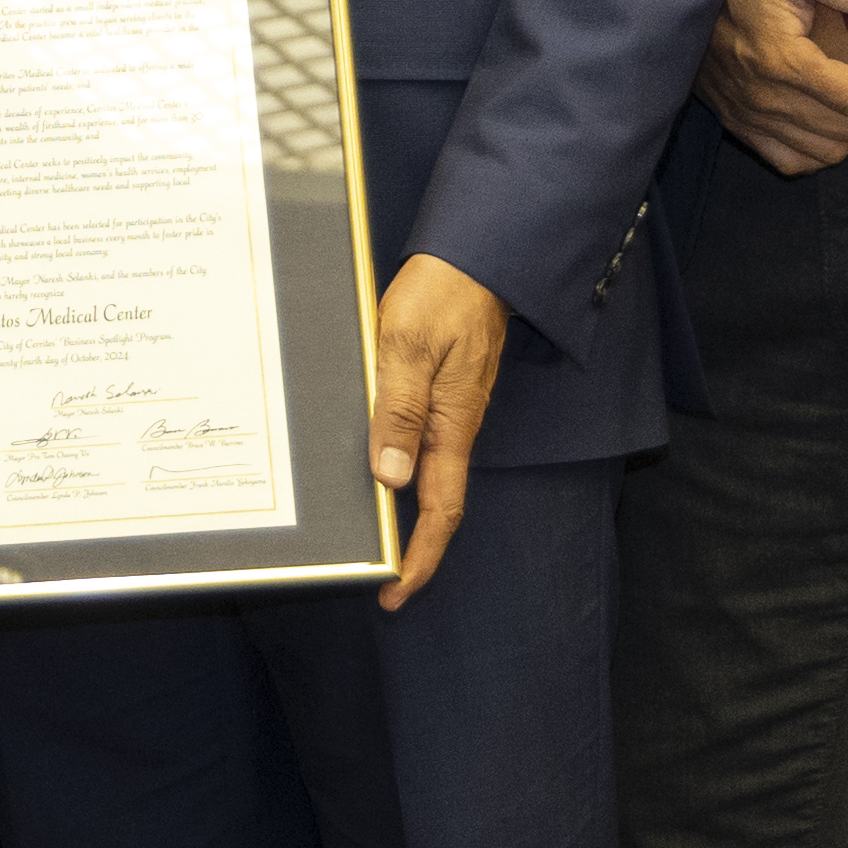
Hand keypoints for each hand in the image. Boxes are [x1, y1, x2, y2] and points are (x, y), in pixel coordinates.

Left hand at [366, 254, 509, 611]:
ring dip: (406, 513)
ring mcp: (451, 410)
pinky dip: (403, 470)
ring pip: (431, 476)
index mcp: (450, 425)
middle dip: (414, 547)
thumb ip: (398, 410)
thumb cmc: (441, 294)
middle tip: (379, 580)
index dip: (422, 556)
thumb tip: (391, 478)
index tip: (397, 591)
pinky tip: (377, 470)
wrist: (475, 257)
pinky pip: (424, 444)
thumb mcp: (407, 348)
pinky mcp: (442, 391)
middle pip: (437, 503)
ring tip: (372, 538)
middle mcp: (454, 426)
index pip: (441, 509)